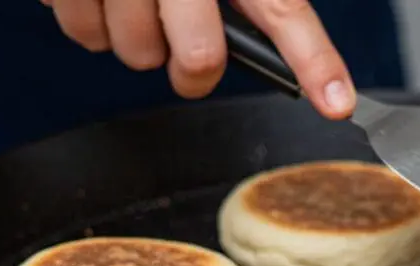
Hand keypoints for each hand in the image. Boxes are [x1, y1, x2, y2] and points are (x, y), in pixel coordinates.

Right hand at [41, 0, 356, 118]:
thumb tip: (280, 34)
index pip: (283, 8)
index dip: (315, 60)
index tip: (337, 101)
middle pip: (199, 56)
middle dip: (194, 71)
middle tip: (190, 49)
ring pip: (136, 53)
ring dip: (140, 44)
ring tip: (138, 3)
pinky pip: (83, 34)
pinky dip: (93, 25)